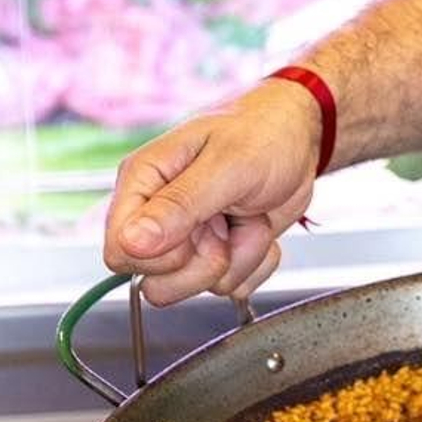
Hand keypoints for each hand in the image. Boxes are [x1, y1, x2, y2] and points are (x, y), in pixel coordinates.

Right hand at [102, 81, 321, 305]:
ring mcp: (191, 237)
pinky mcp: (220, 252)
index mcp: (144, 181)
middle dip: (204, 261)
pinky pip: (233, 285)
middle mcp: (159, 213)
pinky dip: (257, 261)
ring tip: (249, 216)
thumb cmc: (264, 135)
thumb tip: (132, 242)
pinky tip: (260, 226)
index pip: (120, 251)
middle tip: (228, 221)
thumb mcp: (228, 164)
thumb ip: (180, 204)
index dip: (159, 256)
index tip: (196, 230)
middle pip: (155, 280)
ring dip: (239, 256)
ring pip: (198, 286)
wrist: (302, 139)